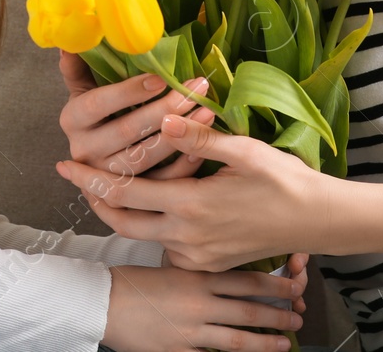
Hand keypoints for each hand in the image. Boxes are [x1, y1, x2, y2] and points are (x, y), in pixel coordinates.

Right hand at [58, 50, 215, 178]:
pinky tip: (204, 144)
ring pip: (144, 159)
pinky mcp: (129, 194)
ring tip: (206, 111)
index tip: (161, 78)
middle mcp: (84, 150)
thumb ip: (80, 64)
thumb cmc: (99, 111)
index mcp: (72, 119)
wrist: (96, 159)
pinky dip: (183, 164)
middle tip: (195, 89)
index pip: (97, 104)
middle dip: (165, 109)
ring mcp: (105, 176)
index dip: (128, 91)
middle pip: (125, 131)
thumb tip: (70, 38)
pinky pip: (159, 182)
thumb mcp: (85, 86)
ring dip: (180, 135)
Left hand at [59, 113, 337, 271]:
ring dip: (122, 214)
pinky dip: (151, 227)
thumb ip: (200, 137)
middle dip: (95, 201)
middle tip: (75, 177)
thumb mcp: (244, 150)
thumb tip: (164, 118)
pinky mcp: (209, 263)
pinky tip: (148, 206)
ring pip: (144, 235)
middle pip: (123, 223)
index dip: (90, 179)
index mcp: (192, 206)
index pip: (125, 193)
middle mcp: (188, 236)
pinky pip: (168, 246)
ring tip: (106, 187)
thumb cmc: (284, 179)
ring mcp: (198, 255)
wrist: (317, 220)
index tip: (65, 163)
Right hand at [102, 255, 309, 351]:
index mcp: (197, 278)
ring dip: (265, 342)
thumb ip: (198, 271)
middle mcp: (199, 304)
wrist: (102, 301)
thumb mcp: (170, 266)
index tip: (294, 287)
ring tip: (285, 343)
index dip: (275, 286)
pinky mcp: (178, 351)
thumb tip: (226, 275)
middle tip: (298, 316)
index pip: (246, 280)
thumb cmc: (133, 282)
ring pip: (238, 339)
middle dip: (279, 315)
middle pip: (249, 310)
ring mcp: (190, 331)